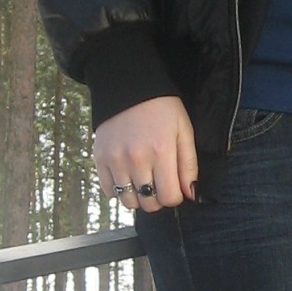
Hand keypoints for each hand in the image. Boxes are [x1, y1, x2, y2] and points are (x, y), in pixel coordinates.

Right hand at [92, 96, 198, 212]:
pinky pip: (109, 191)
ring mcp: (115, 160)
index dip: (175, 196)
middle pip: (149, 203)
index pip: (169, 197)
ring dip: (138, 197)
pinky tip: (127, 176)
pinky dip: (118, 189)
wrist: (129, 87)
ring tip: (143, 181)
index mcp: (161, 152)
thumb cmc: (162, 109)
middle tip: (158, 184)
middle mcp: (137, 159)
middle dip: (157, 198)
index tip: (173, 186)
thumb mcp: (184, 131)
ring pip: (128, 201)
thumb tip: (191, 194)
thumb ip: (189, 165)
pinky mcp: (100, 158)